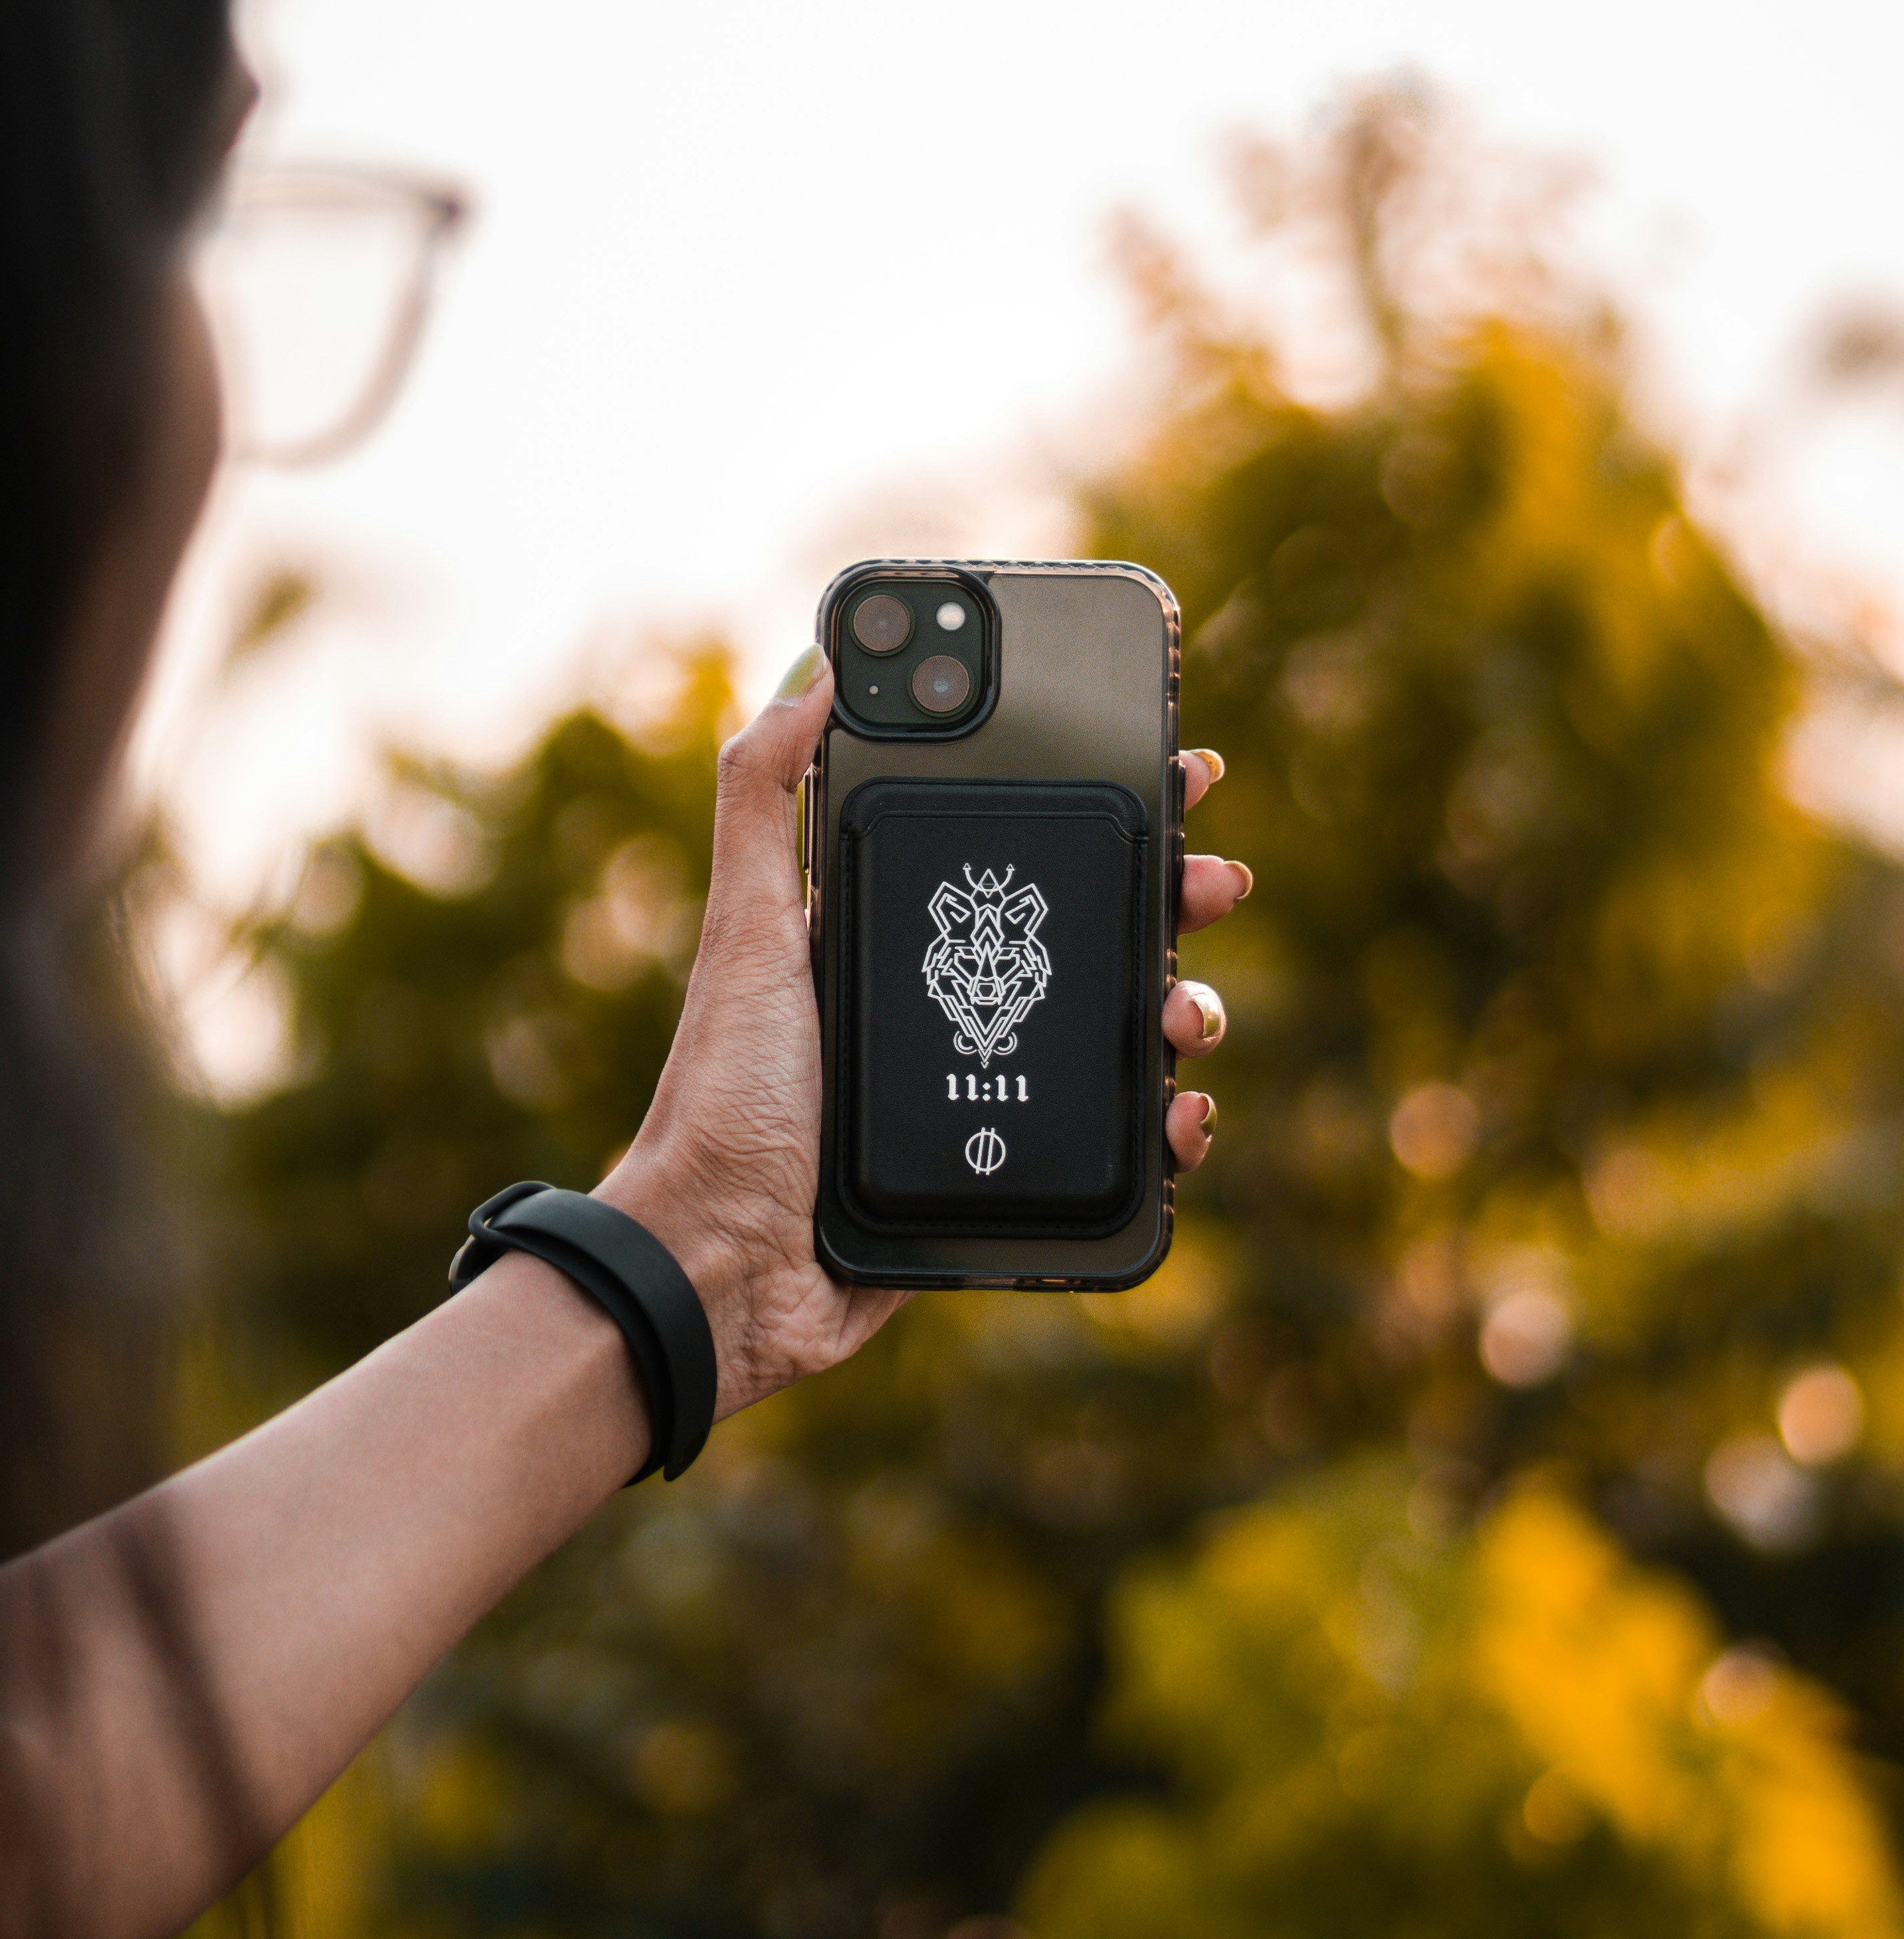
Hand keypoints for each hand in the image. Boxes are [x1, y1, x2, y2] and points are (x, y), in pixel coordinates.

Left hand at [599, 655, 1252, 1413]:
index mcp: (899, 940)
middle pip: (1092, 936)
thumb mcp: (745, 931)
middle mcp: (948, 1009)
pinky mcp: (1006, 1182)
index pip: (1016, 854)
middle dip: (1169, 901)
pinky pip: (1114, 1149)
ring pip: (1118, 1037)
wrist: (722, 1264)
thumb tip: (811, 674)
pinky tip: (1180, 1115)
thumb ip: (764, 800)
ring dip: (1179, 1008)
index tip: (1170, 775)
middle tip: (1215, 883)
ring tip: (1183, 1011)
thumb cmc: (725, 1095)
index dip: (1100, 809)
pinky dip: (1166, 1130)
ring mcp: (984, 1093)